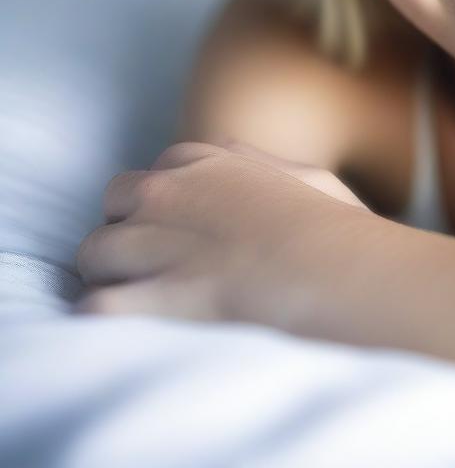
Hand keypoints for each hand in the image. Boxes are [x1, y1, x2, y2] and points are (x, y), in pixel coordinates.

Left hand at [73, 141, 382, 336]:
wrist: (338, 277)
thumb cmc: (334, 232)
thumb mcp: (309, 177)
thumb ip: (255, 159)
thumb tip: (224, 146)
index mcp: (205, 162)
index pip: (154, 174)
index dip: (165, 208)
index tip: (186, 235)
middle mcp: (168, 192)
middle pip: (115, 205)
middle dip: (129, 232)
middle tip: (162, 267)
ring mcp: (153, 242)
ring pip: (93, 253)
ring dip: (113, 276)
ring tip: (150, 304)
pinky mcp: (146, 296)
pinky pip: (93, 306)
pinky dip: (107, 321)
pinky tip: (138, 331)